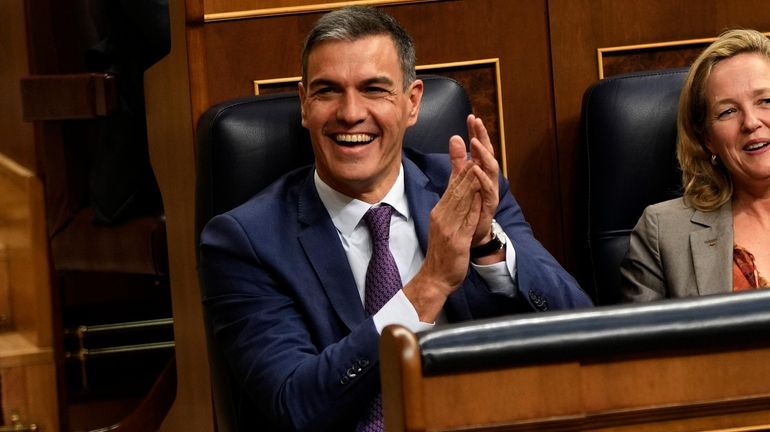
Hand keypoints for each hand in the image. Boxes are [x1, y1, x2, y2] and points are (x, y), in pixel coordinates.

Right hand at [403, 160, 482, 320]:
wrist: (435, 278)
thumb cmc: (442, 253)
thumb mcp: (444, 226)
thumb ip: (452, 208)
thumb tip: (458, 191)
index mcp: (439, 212)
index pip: (452, 187)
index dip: (461, 169)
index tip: (468, 150)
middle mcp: (442, 217)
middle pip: (456, 189)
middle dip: (465, 168)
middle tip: (473, 148)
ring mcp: (449, 228)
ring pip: (461, 201)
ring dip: (470, 182)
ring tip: (477, 164)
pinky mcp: (457, 241)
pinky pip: (467, 221)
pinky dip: (474, 206)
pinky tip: (480, 195)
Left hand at [467, 115, 499, 245]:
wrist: (471, 235)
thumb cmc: (468, 206)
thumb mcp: (459, 179)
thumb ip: (458, 160)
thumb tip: (455, 137)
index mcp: (481, 171)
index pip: (479, 148)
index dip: (476, 132)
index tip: (471, 116)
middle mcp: (488, 178)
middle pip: (488, 153)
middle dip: (483, 137)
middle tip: (477, 122)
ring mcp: (490, 191)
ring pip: (491, 169)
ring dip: (483, 155)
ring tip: (475, 142)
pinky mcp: (489, 204)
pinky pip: (487, 190)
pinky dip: (482, 179)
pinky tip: (476, 169)